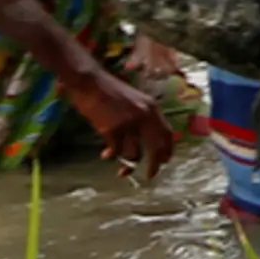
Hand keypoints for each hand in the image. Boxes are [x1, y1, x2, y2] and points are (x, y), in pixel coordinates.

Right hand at [63, 66, 180, 179]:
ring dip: (128, 166)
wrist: (91, 83)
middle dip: (155, 164)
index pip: (167, 133)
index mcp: (152, 108)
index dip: (168, 149)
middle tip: (151, 176)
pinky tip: (105, 155)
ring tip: (122, 172)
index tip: (166, 161)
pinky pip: (115, 151)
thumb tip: (149, 138)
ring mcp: (128, 124)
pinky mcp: (112, 129)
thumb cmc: (111, 91)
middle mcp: (144, 116)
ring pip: (134, 154)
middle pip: (156, 148)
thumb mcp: (136, 100)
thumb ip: (144, 116)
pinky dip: (111, 156)